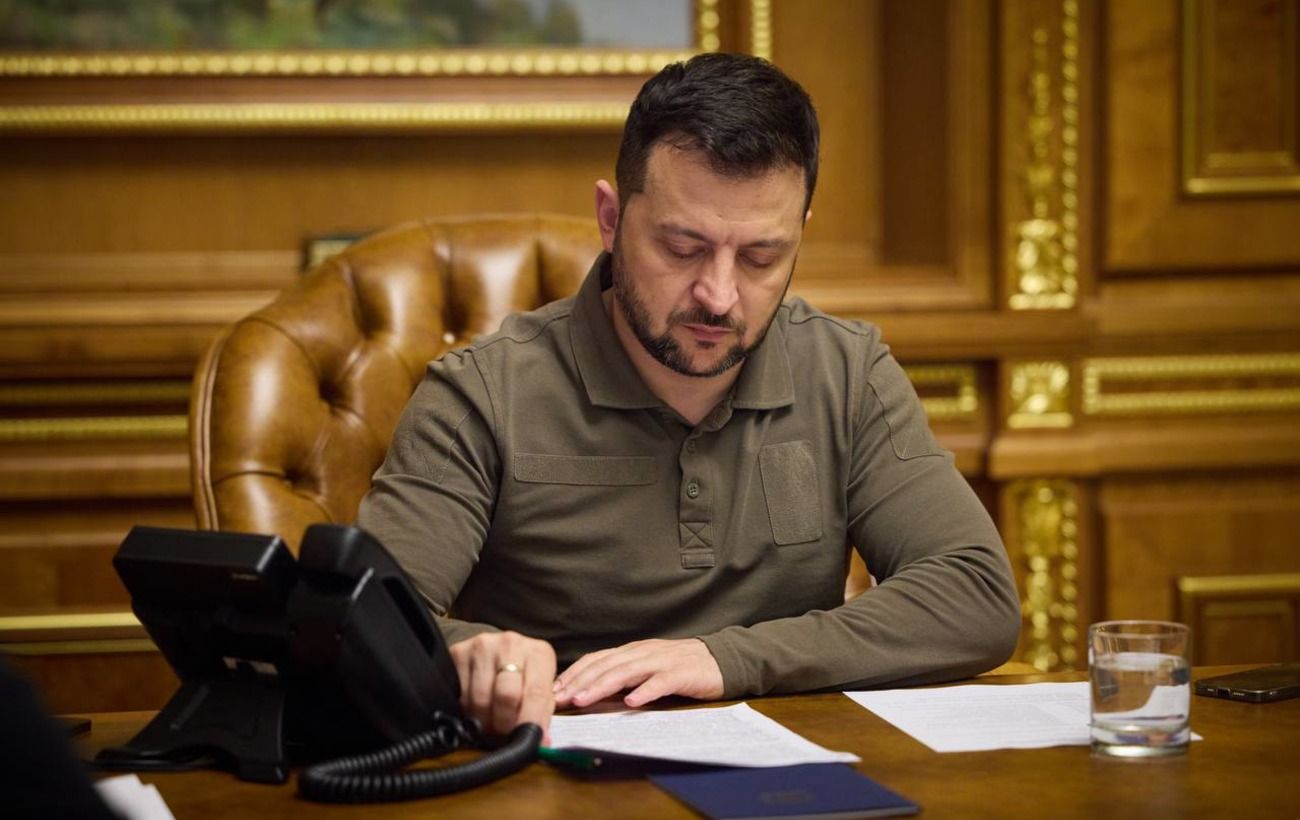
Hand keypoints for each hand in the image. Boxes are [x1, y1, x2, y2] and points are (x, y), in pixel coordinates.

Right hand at [448, 631, 556, 737]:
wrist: (495, 650)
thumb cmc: (522, 674)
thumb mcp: (540, 686)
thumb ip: (543, 712)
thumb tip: (540, 742)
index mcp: (538, 653)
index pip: (537, 693)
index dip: (533, 723)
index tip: (532, 742)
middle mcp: (510, 644)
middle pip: (506, 695)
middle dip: (506, 724)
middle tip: (506, 734)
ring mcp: (482, 647)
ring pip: (480, 700)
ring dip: (485, 721)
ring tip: (492, 721)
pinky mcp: (458, 653)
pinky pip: (460, 696)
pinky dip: (467, 711)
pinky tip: (477, 710)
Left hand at [553, 638, 723, 708]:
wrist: (720, 659)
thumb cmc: (680, 667)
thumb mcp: (647, 666)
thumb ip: (623, 675)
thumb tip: (590, 690)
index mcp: (632, 651)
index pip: (596, 659)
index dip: (574, 673)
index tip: (554, 690)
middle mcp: (642, 653)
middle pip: (605, 665)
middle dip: (579, 682)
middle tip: (559, 698)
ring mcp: (661, 662)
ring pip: (626, 672)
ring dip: (602, 686)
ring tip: (583, 699)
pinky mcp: (681, 674)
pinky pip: (660, 682)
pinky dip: (645, 691)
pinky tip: (632, 702)